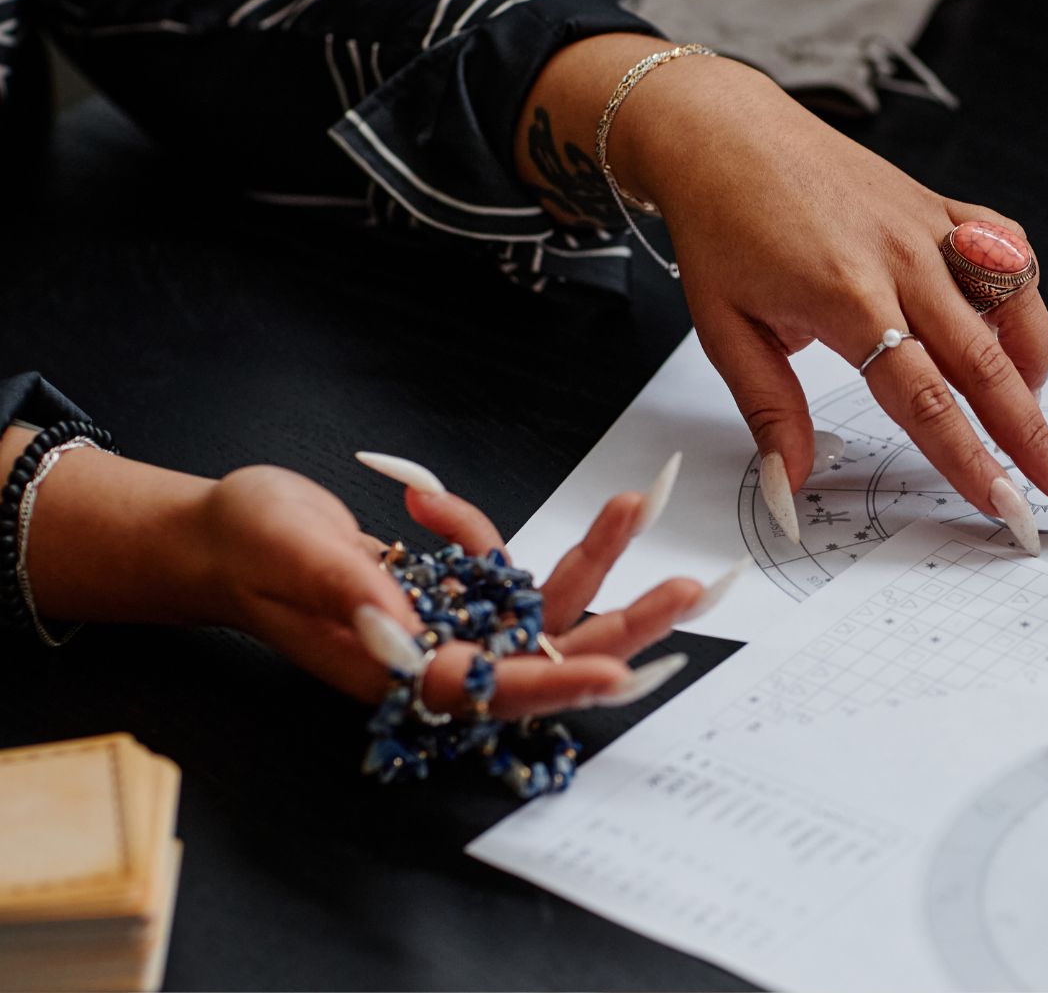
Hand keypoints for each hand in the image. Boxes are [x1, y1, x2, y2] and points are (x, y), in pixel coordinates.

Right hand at [199, 463, 701, 715]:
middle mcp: (434, 660)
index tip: (622, 672)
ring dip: (591, 559)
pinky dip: (482, 528)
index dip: (560, 686)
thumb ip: (350, 589)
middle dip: (620, 625)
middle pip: (549, 656)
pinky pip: (502, 569)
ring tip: (636, 505)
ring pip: (543, 610)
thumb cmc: (245, 549)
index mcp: (396, 674)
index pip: (494, 691)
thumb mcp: (292, 557)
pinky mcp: (453, 594)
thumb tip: (403, 623)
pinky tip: (420, 495)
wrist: (219, 535)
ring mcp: (449, 627)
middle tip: (688, 590)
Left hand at [618, 53, 1047, 544]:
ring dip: (1033, 368)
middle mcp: (901, 262)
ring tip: (1031, 416)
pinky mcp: (939, 206)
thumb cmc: (721, 226)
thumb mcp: (723, 330)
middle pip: (985, 364)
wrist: (723, 132)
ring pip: (1010, 306)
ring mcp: (928, 229)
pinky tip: (1015, 332)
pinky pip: (1006, 249)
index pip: (923, 400)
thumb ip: (769, 412)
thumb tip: (790, 488)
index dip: (969, 459)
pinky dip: (1023, 294)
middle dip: (1032, 436)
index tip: (1002, 506)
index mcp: (846, 299)